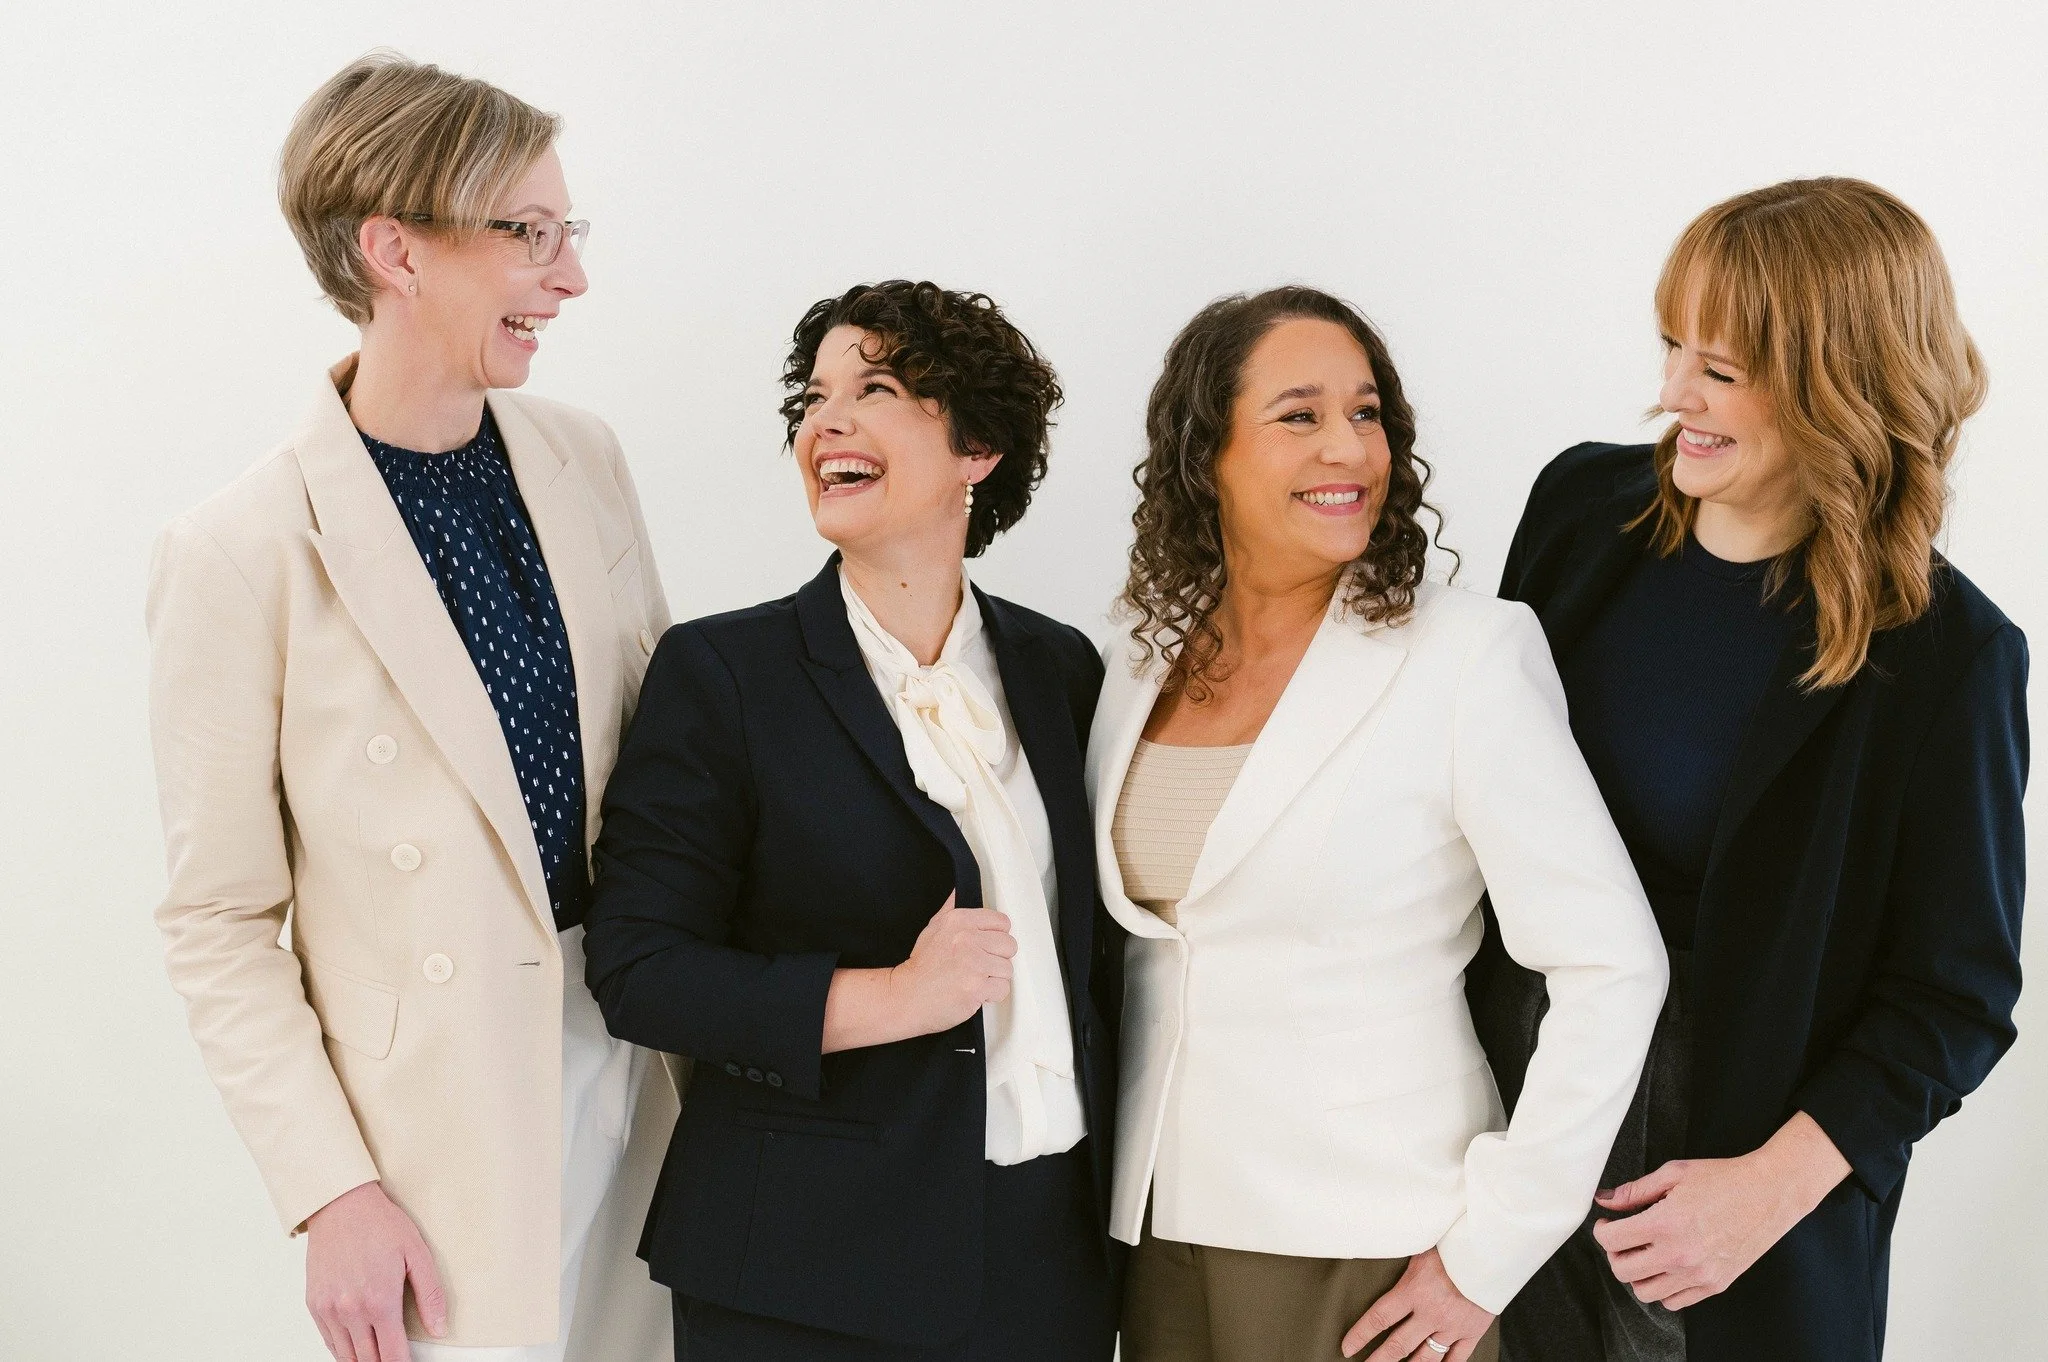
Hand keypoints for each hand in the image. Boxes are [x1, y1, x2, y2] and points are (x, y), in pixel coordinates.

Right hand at [304, 1181, 446, 1361]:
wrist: (341, 1205)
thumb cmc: (381, 1225)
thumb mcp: (417, 1254)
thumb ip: (430, 1295)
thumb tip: (440, 1329)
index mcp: (380, 1302)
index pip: (393, 1355)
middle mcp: (350, 1311)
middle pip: (368, 1361)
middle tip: (397, 1358)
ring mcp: (329, 1311)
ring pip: (346, 1357)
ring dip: (363, 1361)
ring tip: (379, 1356)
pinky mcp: (314, 1305)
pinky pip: (329, 1342)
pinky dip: (344, 1350)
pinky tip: (357, 1348)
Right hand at [890, 893, 1016, 1035]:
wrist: (908, 997)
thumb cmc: (921, 968)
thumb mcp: (932, 928)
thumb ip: (950, 909)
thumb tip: (959, 891)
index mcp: (959, 920)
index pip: (1002, 922)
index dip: (996, 937)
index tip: (987, 946)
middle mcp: (967, 939)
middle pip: (1009, 945)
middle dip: (998, 958)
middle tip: (981, 965)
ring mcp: (973, 963)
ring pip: (1007, 968)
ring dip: (994, 978)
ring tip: (975, 979)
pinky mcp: (977, 987)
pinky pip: (1003, 988)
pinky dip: (992, 994)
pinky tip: (976, 991)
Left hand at [1342, 1248, 1494, 1360]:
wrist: (1493, 1252)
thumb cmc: (1456, 1243)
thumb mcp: (1421, 1246)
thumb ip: (1405, 1261)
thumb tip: (1383, 1248)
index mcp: (1413, 1291)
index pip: (1378, 1319)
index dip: (1360, 1335)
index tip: (1348, 1347)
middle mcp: (1430, 1313)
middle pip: (1398, 1345)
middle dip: (1378, 1360)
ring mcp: (1452, 1326)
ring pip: (1426, 1357)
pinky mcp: (1472, 1332)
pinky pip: (1457, 1358)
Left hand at [1591, 1113, 1850, 1310]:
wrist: (1770, 1193)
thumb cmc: (1723, 1178)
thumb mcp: (1673, 1173)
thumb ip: (1634, 1190)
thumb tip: (1604, 1200)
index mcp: (1665, 1223)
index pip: (1611, 1241)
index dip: (1601, 1230)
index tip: (1607, 1223)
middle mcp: (1680, 1255)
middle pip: (1623, 1271)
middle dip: (1615, 1253)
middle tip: (1624, 1238)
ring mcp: (1699, 1274)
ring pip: (1646, 1292)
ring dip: (1638, 1273)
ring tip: (1646, 1252)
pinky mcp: (1715, 1285)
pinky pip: (1674, 1302)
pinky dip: (1664, 1288)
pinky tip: (1667, 1265)